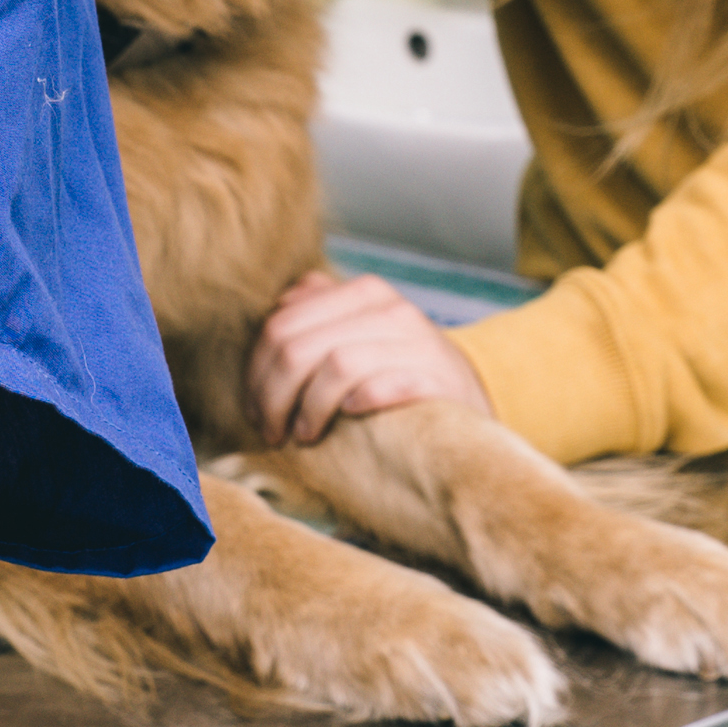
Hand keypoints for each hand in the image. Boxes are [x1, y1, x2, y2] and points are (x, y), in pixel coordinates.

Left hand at [246, 267, 493, 446]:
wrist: (473, 394)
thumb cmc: (401, 368)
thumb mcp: (363, 330)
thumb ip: (321, 310)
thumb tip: (278, 305)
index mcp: (362, 292)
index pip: (281, 323)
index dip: (257, 370)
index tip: (254, 408)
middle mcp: (389, 308)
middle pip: (299, 346)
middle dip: (273, 395)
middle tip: (271, 429)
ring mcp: (415, 342)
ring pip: (335, 365)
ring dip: (308, 408)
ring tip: (302, 434)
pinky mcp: (436, 379)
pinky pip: (381, 385)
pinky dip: (356, 402)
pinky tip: (347, 417)